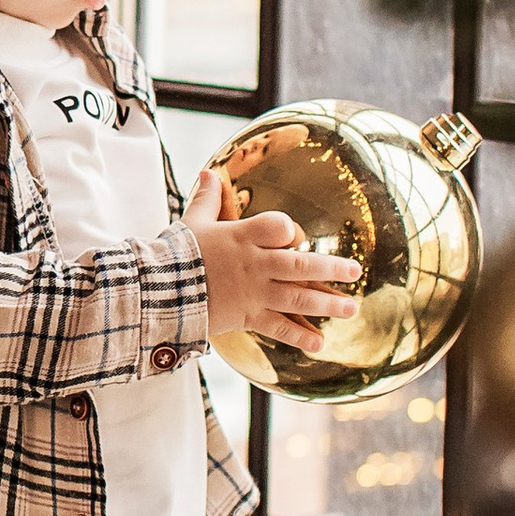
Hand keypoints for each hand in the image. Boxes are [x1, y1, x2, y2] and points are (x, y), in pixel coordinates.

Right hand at [186, 167, 365, 353]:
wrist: (159, 291)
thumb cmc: (176, 254)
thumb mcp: (192, 222)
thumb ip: (207, 198)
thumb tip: (210, 172)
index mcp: (243, 237)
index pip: (279, 227)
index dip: (290, 232)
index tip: (295, 238)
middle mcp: (255, 264)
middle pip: (301, 266)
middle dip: (332, 269)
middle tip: (355, 272)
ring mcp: (254, 292)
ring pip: (298, 298)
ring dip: (327, 303)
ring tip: (351, 307)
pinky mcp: (247, 316)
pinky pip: (279, 327)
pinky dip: (299, 336)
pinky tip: (319, 342)